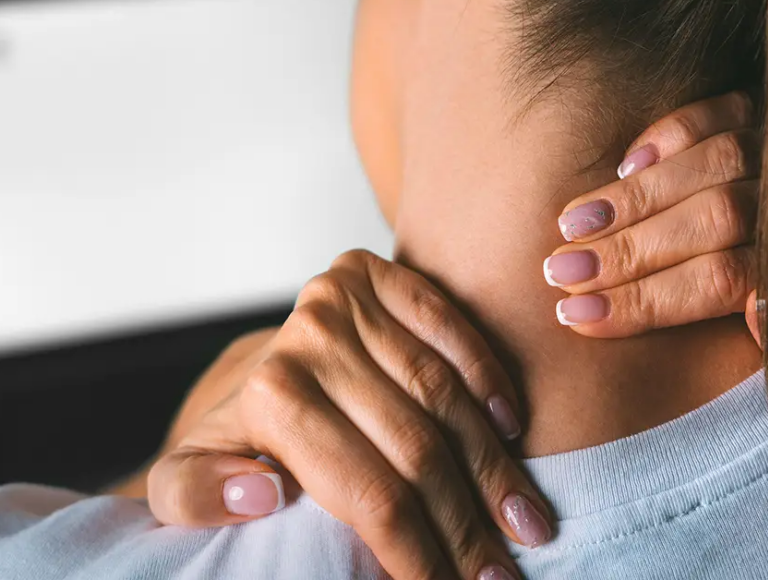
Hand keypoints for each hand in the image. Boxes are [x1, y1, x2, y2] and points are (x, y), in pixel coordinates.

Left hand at [146, 250, 548, 579]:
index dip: (419, 553)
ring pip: (443, 393)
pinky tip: (510, 427)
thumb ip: (193, 496)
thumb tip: (261, 491)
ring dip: (493, 464)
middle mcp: (308, 335)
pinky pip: (450, 327)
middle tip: (503, 574)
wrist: (261, 367)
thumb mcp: (187, 477)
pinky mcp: (378, 273)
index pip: (369, 493)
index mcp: (271, 394)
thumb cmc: (243, 439)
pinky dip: (488, 376)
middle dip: (468, 522)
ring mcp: (346, 297)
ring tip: (525, 520)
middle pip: (416, 447)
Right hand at [548, 91, 761, 339]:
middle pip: (711, 221)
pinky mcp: (766, 113)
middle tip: (557, 271)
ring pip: (713, 166)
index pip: (719, 281)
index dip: (644, 301)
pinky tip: (626, 163)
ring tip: (569, 226)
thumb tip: (755, 310)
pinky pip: (723, 113)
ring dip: (633, 198)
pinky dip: (672, 134)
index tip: (576, 316)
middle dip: (626, 250)